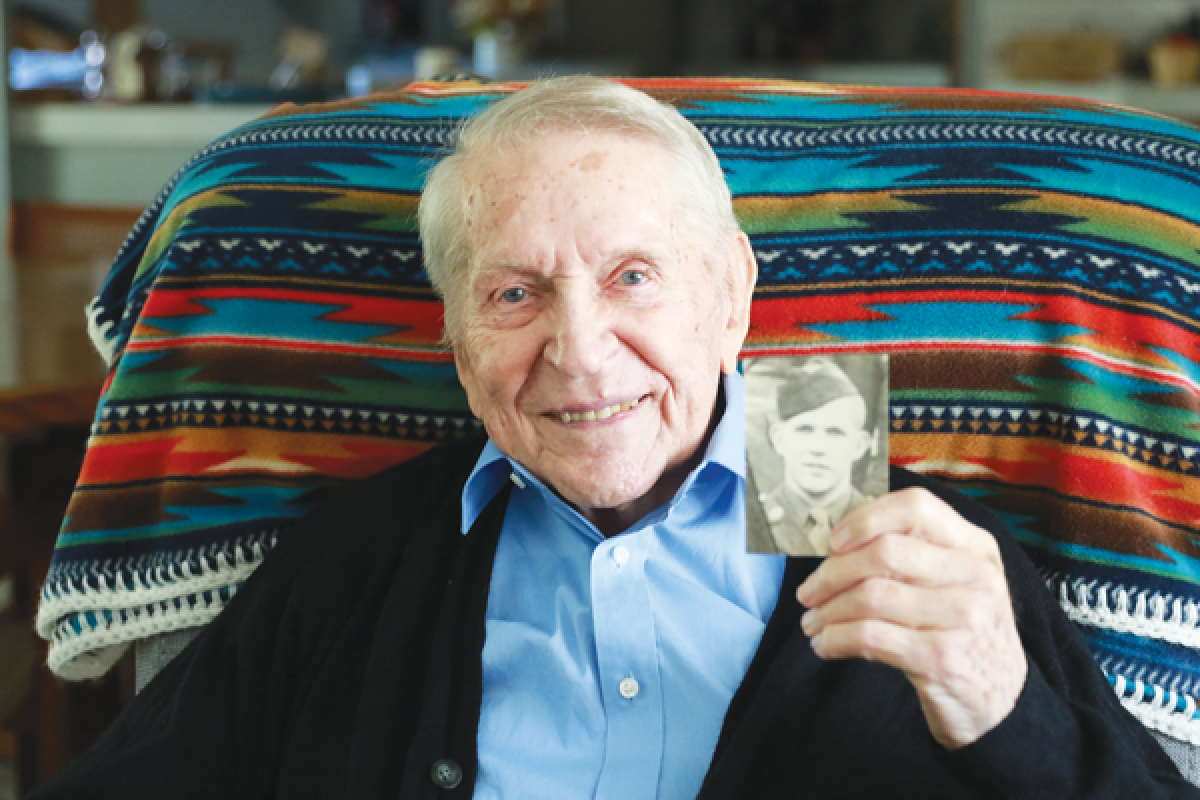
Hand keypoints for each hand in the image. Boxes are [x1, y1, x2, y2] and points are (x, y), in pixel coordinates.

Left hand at [794, 487, 1026, 748]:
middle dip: (832, 572)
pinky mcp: (942, 658)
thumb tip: (835, 544)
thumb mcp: (953, 582)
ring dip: (828, 611)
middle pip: (884, 553)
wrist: (1000, 699)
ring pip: (871, 596)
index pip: (915, 507)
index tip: (833, 542)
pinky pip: (870, 637)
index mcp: (973, 546)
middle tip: (809, 592)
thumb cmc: (960, 630)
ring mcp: (962, 617)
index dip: (865, 519)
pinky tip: (825, 645)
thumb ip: (911, 554)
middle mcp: (974, 575)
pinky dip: (836, 639)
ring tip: (812, 622)